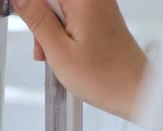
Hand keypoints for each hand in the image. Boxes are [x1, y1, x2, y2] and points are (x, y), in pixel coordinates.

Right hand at [11, 0, 147, 120]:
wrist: (133, 91)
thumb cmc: (104, 77)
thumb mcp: (58, 50)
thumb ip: (36, 19)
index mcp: (83, 0)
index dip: (32, 8)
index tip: (30, 24)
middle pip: (51, 0)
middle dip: (39, 19)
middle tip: (42, 45)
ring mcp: (99, 6)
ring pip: (59, 8)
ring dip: (49, 28)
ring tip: (54, 53)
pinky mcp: (100, 16)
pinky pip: (71, 15)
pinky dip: (62, 32)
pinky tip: (64, 50)